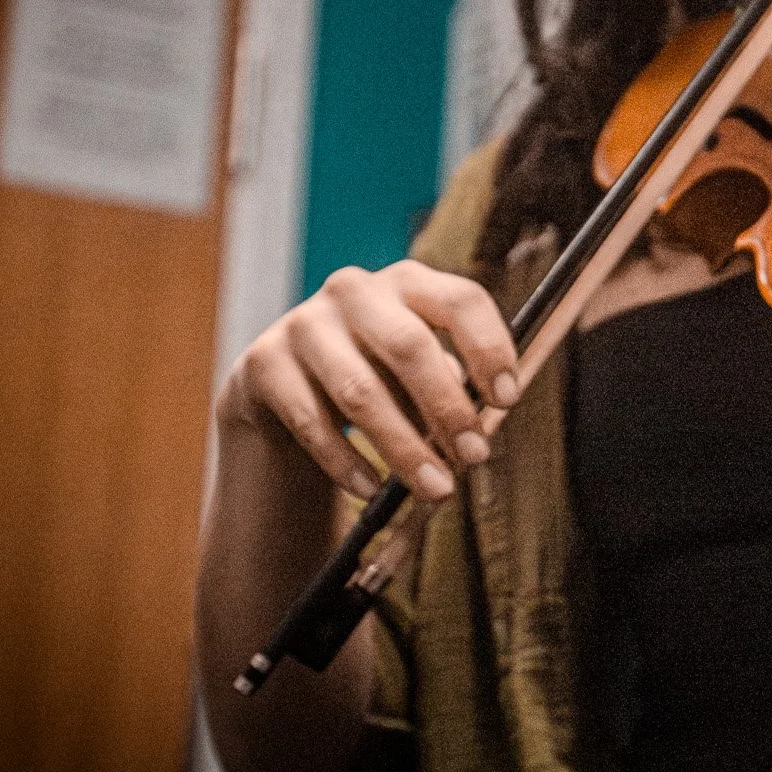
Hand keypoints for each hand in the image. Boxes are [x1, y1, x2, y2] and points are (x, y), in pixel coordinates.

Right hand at [217, 261, 518, 504]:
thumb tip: (482, 424)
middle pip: (409, 345)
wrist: (283, 386)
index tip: (507, 401)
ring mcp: (304, 323)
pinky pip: (312, 422)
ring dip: (404, 448)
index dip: (490, 349)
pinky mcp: (264, 362)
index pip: (460, 300)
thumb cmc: (376, 375)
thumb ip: (452, 385)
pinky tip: (373, 490)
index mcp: (408, 281)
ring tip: (436, 490)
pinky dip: (347, 463)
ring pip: (360, 391)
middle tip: (475, 457)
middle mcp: (354, 290)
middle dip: (448, 407)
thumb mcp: (418, 372)